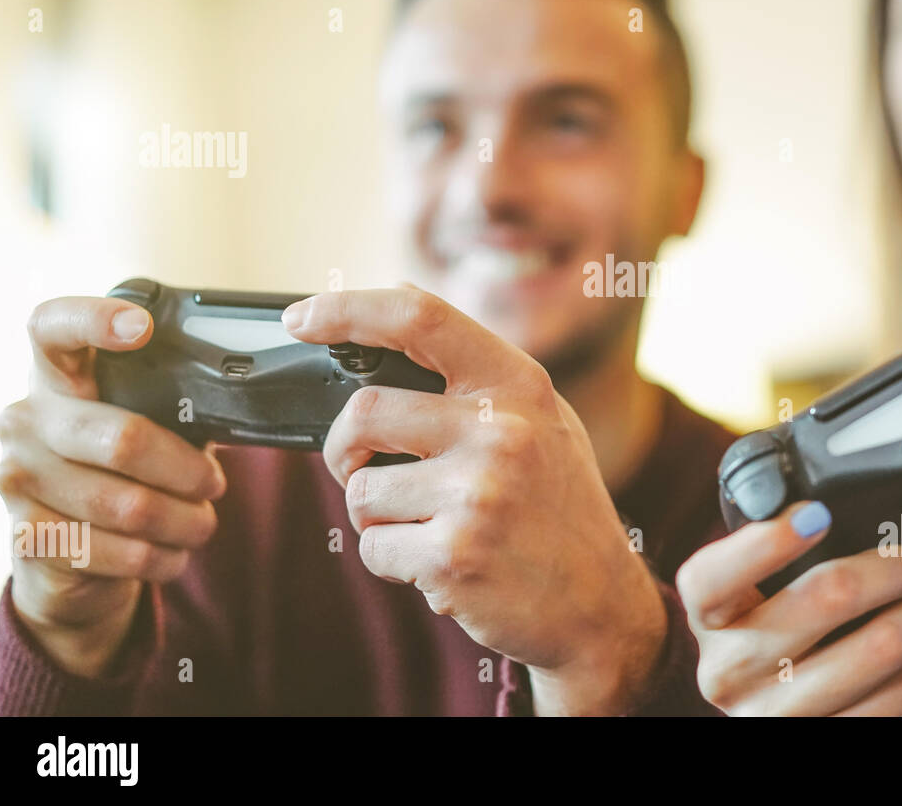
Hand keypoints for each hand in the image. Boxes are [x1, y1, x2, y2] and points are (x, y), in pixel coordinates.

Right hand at [0, 297, 224, 676]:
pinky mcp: (29, 536)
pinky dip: (162, 556)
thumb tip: (233, 406)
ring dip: (184, 521)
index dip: (94, 319)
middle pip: (124, 439)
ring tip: (200, 522)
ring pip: (129, 505)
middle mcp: (25, 420)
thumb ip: (166, 408)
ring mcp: (18, 478)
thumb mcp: (137, 427)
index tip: (142, 325)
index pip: (53, 327)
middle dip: (187, 471)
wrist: (63, 558)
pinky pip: (120, 551)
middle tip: (213, 484)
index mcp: (55, 379)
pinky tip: (173, 553)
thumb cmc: (114, 475)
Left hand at [282, 286, 666, 714]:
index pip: (420, 318)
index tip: (302, 318)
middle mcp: (502, 431)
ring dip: (376, 515)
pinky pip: (373, 548)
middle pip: (363, 413)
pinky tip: (440, 562)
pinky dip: (391, 559)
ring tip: (427, 526)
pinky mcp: (454, 556)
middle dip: (342, 448)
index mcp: (519, 385)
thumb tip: (400, 299)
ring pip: (360, 490)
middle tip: (359, 467)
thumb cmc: (558, 505)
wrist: (599, 603)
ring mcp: (478, 494)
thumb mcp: (541, 418)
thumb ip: (476, 369)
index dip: (347, 309)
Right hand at [676, 501, 901, 715]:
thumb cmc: (765, 625)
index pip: (715, 575)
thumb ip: (770, 544)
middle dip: (889, 567)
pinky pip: (896, 697)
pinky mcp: (819, 738)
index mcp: (705, 614)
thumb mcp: (746, 587)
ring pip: (879, 648)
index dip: (767, 541)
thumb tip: (823, 506)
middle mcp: (727, 669)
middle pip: (829, 596)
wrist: (760, 704)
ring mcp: (772, 715)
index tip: (817, 515)